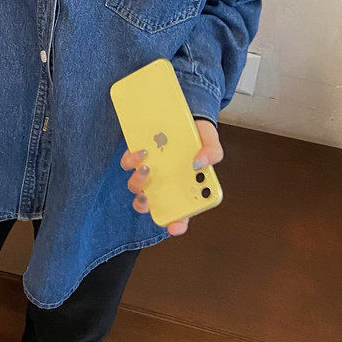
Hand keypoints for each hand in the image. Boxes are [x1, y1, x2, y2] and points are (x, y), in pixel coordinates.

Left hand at [120, 118, 223, 235]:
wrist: (186, 115)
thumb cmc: (200, 137)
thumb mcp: (212, 143)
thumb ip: (212, 153)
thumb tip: (198, 163)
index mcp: (184, 191)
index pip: (180, 216)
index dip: (176, 225)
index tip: (174, 227)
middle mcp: (163, 185)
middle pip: (150, 204)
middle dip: (145, 203)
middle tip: (148, 195)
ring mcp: (149, 172)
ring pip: (136, 186)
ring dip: (138, 181)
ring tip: (146, 166)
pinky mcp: (138, 156)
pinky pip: (129, 163)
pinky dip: (131, 160)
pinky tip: (141, 151)